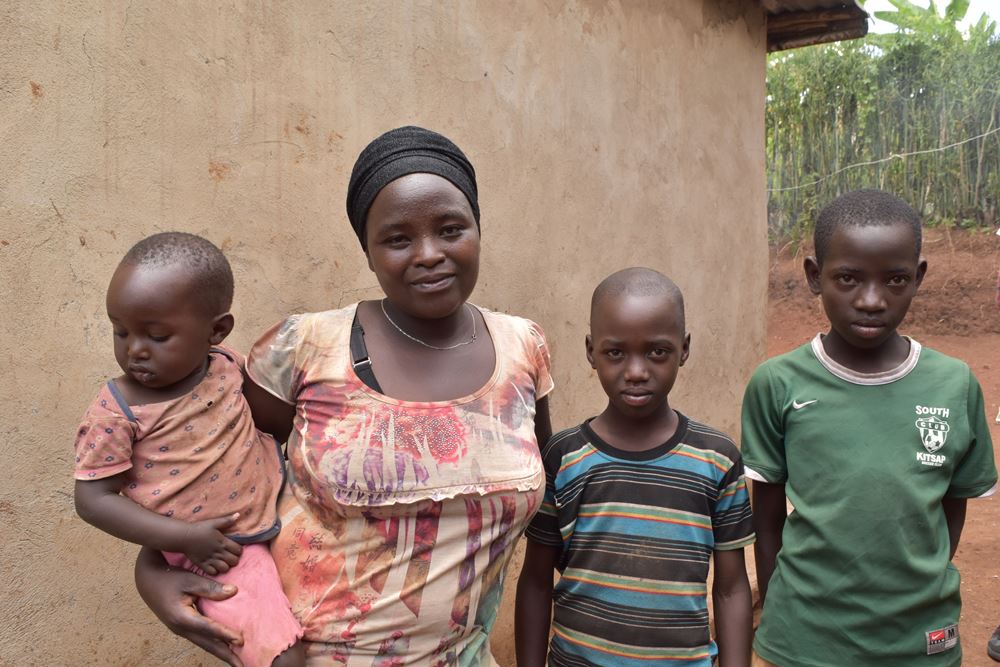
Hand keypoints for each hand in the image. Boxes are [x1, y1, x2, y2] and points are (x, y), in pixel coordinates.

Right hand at [135, 547, 244, 666]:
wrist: (148, 580)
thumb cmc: (168, 578)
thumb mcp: (189, 580)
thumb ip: (211, 588)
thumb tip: (233, 591)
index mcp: (182, 618)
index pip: (209, 629)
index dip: (225, 635)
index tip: (241, 641)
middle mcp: (181, 628)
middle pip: (207, 644)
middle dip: (226, 655)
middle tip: (242, 665)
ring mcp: (181, 629)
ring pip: (204, 643)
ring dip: (221, 652)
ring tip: (236, 659)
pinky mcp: (182, 627)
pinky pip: (201, 638)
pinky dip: (214, 644)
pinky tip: (224, 645)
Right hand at [182, 514, 242, 574]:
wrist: (184, 537)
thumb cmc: (199, 529)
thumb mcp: (214, 523)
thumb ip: (227, 520)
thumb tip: (238, 515)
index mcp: (223, 542)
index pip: (239, 551)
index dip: (238, 550)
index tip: (234, 548)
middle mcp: (219, 552)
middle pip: (234, 561)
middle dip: (234, 559)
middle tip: (229, 556)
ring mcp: (211, 560)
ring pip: (225, 568)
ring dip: (225, 566)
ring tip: (222, 562)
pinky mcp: (202, 565)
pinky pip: (213, 573)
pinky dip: (215, 571)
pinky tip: (213, 565)